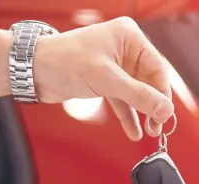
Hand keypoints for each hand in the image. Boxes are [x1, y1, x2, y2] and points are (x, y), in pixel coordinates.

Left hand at [32, 18, 173, 139]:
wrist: (33, 70)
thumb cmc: (64, 60)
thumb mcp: (106, 79)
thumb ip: (138, 95)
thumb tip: (165, 109)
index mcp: (129, 37)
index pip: (157, 68)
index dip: (163, 94)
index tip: (166, 115)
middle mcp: (124, 49)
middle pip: (149, 81)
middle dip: (153, 105)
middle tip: (158, 126)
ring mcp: (115, 66)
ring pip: (136, 93)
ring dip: (142, 113)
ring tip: (150, 131)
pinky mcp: (104, 81)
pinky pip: (122, 100)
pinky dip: (128, 115)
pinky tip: (134, 131)